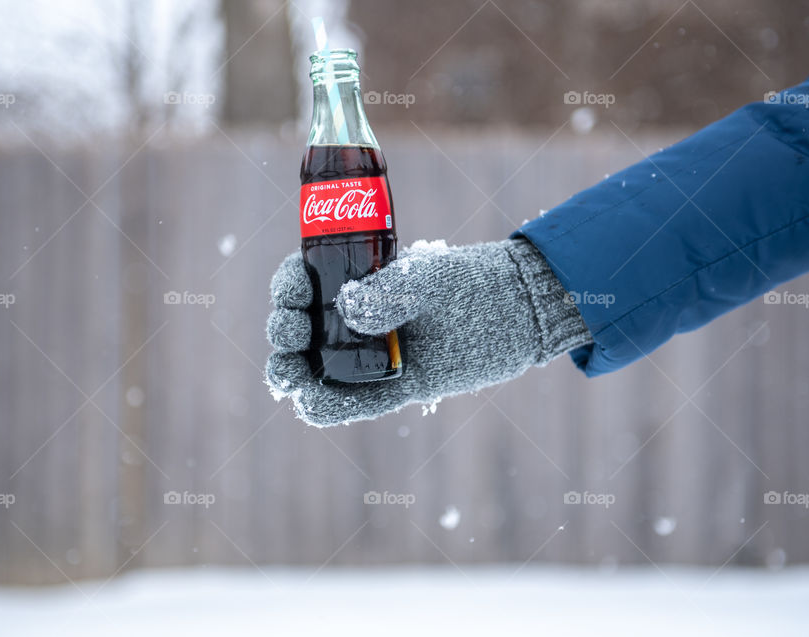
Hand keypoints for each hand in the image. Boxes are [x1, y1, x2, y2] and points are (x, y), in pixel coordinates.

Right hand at [265, 238, 590, 425]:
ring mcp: (374, 355)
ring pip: (319, 367)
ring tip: (287, 375)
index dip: (291, 286)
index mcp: (360, 279)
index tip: (294, 288)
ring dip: (293, 372)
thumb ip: (392, 292)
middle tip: (292, 331)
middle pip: (303, 327)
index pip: (308, 281)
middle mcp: (359, 318)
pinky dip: (328, 406)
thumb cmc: (475, 282)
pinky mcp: (395, 388)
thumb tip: (345, 309)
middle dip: (285, 330)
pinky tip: (310, 403)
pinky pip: (354, 402)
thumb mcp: (432, 280)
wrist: (522, 312)